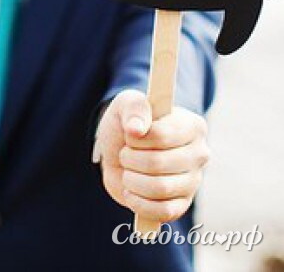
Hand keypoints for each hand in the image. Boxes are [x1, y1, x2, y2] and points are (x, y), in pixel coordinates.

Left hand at [94, 89, 209, 221]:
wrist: (117, 152)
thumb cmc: (127, 124)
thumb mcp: (126, 104)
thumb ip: (133, 107)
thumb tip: (136, 129)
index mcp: (192, 125)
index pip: (161, 136)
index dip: (136, 138)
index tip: (128, 134)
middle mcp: (199, 154)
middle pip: (157, 163)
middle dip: (130, 159)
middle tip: (125, 154)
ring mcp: (193, 181)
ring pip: (160, 188)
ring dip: (132, 180)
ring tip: (128, 171)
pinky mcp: (182, 204)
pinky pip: (163, 212)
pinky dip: (139, 203)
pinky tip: (131, 191)